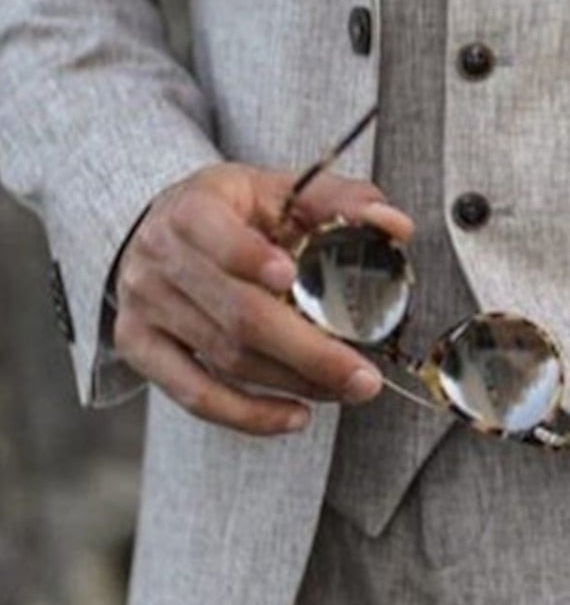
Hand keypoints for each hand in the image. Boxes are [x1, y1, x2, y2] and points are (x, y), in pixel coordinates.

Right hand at [112, 162, 412, 436]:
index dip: (248, 257)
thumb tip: (396, 225)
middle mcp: (160, 259)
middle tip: (361, 375)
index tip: (289, 275)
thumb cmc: (232, 211)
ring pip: (225, 357)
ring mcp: (146, 307)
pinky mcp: (140, 347)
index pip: (212, 234)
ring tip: (346, 389)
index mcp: (191, 210)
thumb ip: (339, 200)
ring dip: (292, 381)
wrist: (157, 227)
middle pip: (237, 314)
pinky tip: (294, 416)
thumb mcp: (277, 188)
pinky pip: (195, 394)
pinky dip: (246, 414)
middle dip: (307, 350)